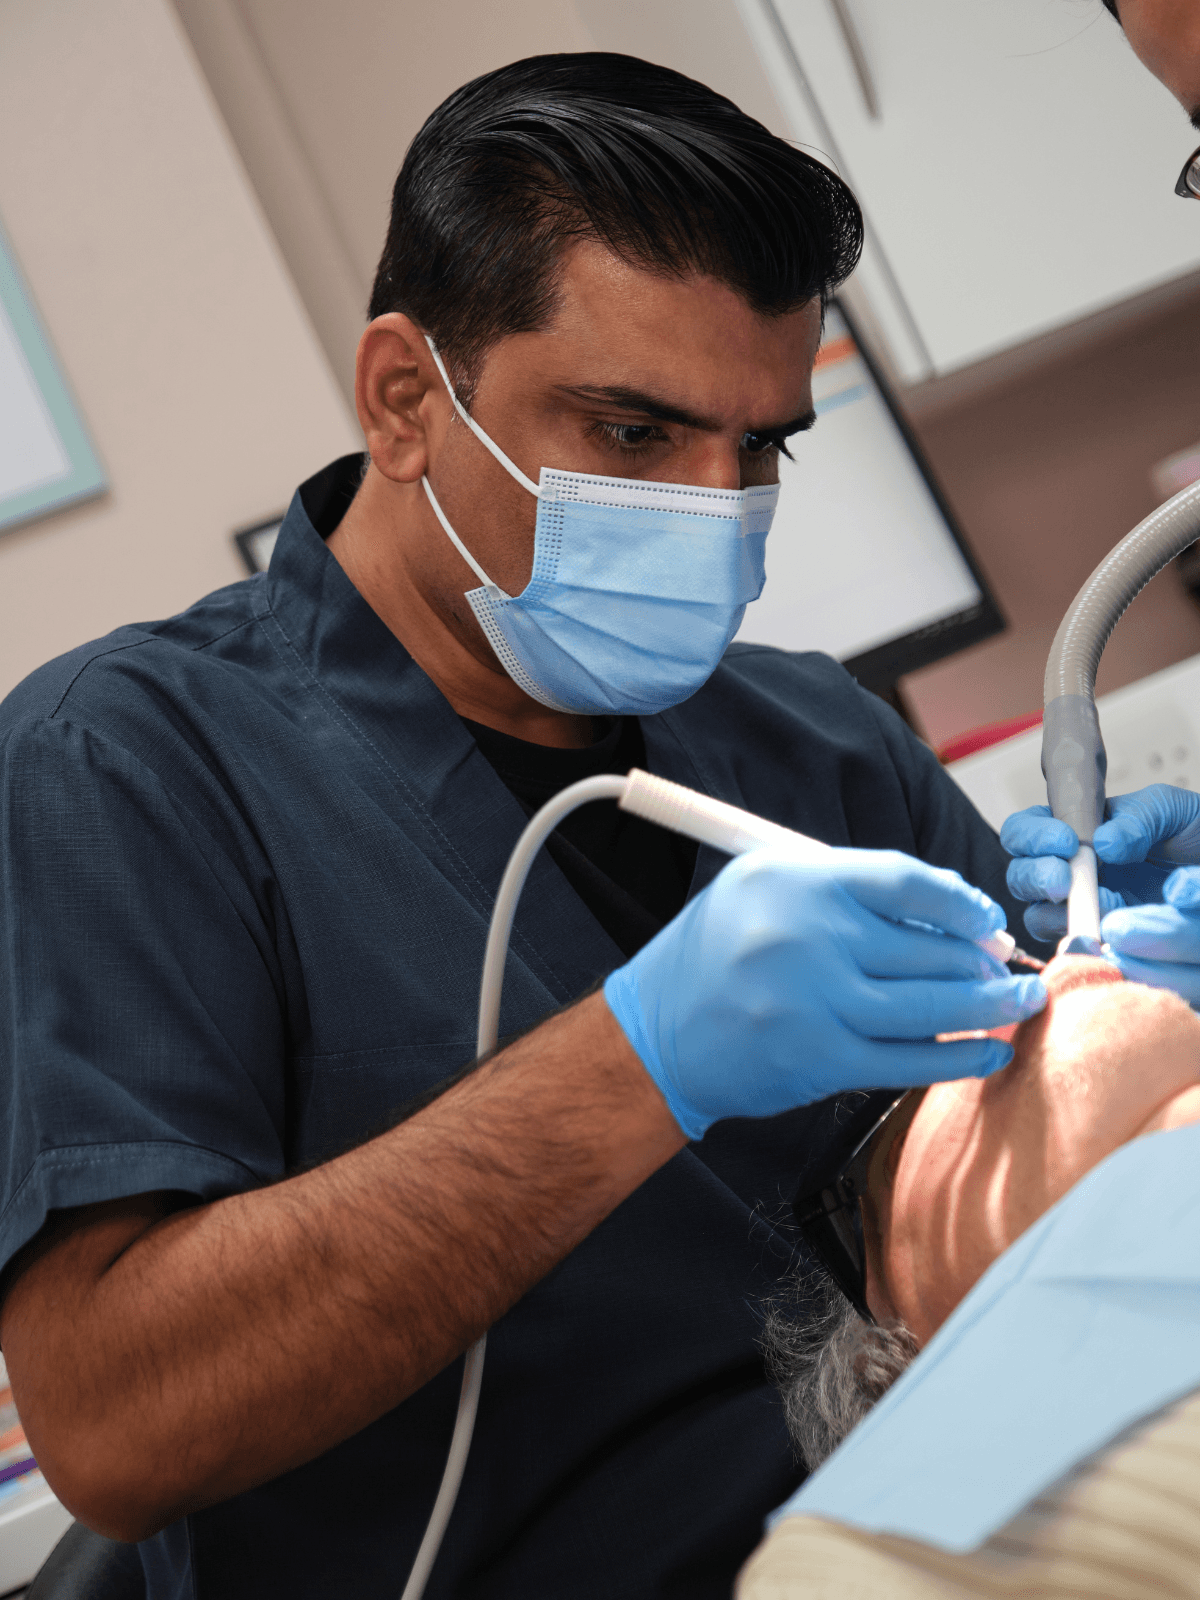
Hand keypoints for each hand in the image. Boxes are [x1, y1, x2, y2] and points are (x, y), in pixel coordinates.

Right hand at [602, 847, 1046, 1138]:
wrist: (657, 1035)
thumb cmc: (715, 956)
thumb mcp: (762, 888)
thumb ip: (843, 890)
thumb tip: (941, 911)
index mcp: (795, 882)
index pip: (906, 881)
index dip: (962, 901)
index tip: (987, 919)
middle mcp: (808, 937)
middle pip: (929, 945)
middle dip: (984, 960)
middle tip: (1009, 968)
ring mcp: (816, 1003)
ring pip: (932, 1005)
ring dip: (991, 1007)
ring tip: (1021, 1004)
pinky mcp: (822, 1061)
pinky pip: (911, 1060)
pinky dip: (961, 1057)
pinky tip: (990, 1051)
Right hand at [1003, 784, 1199, 999]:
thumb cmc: (1195, 837)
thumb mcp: (1170, 812)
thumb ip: (1138, 818)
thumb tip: (1102, 844)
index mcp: (1077, 832)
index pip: (1026, 831)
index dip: (1033, 836)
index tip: (1066, 841)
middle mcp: (1072, 872)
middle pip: (1021, 876)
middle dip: (1035, 876)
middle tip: (1063, 880)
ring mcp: (1085, 909)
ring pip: (1038, 916)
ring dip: (1057, 911)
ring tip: (1104, 902)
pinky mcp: (1103, 940)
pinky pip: (1074, 947)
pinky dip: (1084, 938)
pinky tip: (1113, 927)